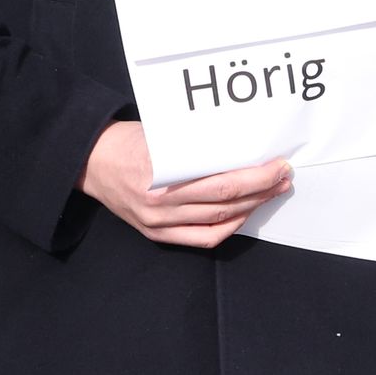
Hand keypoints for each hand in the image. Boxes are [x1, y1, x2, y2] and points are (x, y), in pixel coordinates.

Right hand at [81, 121, 291, 247]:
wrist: (91, 162)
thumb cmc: (128, 141)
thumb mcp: (163, 136)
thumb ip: (198, 146)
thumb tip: (244, 145)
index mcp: (161, 176)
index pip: (221, 181)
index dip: (255, 176)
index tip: (278, 164)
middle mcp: (160, 204)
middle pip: (225, 202)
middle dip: (262, 190)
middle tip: (284, 176)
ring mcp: (157, 223)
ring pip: (218, 221)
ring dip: (252, 207)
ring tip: (272, 192)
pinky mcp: (156, 234)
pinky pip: (202, 238)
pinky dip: (229, 228)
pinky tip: (245, 214)